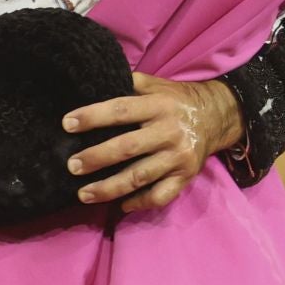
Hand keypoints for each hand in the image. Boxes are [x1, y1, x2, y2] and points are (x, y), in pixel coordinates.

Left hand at [62, 73, 243, 213]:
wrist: (216, 116)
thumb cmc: (176, 99)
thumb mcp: (156, 84)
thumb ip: (129, 83)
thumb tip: (95, 80)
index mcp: (158, 105)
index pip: (121, 110)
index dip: (93, 116)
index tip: (67, 124)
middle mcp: (169, 131)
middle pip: (127, 148)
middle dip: (96, 158)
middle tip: (72, 166)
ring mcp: (178, 157)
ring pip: (140, 177)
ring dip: (109, 188)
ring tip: (83, 194)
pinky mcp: (185, 177)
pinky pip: (160, 195)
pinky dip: (140, 203)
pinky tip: (120, 205)